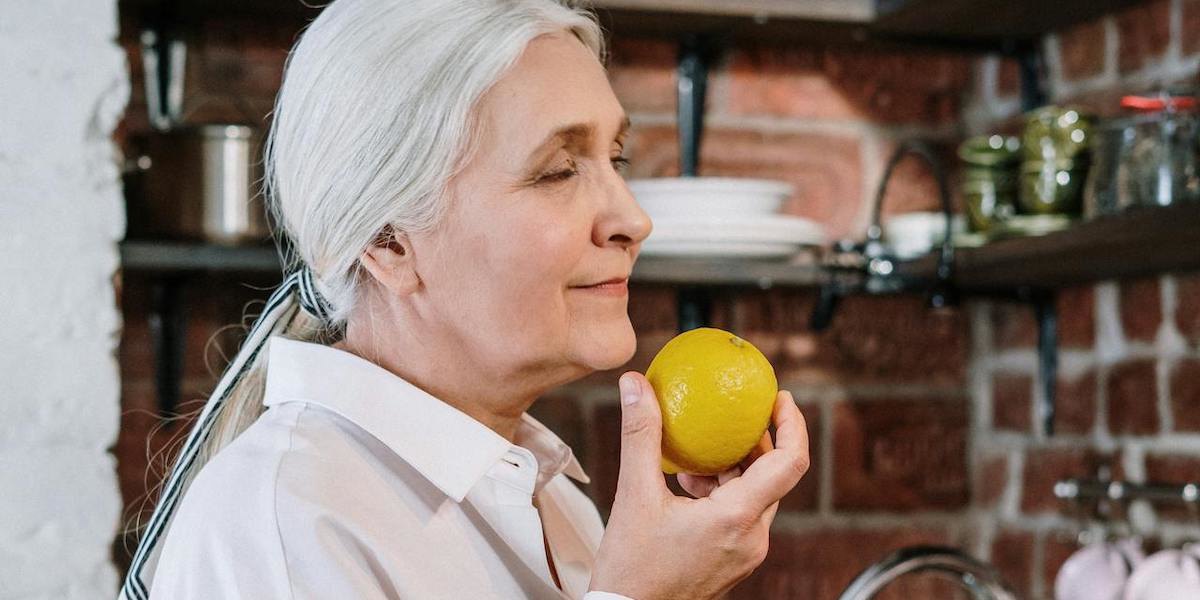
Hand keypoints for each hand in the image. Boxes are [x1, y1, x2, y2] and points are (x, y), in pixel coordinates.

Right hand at [589, 372, 809, 599]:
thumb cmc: (632, 569)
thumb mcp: (633, 494)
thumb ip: (641, 434)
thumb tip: (636, 385)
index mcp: (736, 519)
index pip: (790, 463)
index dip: (792, 424)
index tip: (779, 399)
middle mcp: (751, 538)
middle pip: (774, 477)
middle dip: (756, 442)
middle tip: (736, 415)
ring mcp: (745, 553)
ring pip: (756, 497)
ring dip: (735, 468)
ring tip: (698, 457)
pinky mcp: (733, 562)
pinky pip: (742, 516)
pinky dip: (725, 492)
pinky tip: (690, 485)